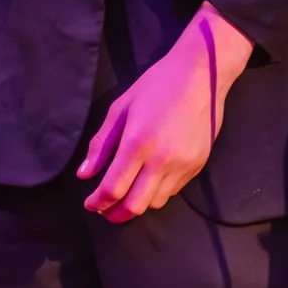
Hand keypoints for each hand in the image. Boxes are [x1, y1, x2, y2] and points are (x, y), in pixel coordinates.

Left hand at [79, 3, 252, 221]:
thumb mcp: (121, 108)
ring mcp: (184, 163)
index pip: (113, 189)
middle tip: (105, 208)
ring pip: (155, 202)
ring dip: (137, 203)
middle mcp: (163, 159)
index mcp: (138, 143)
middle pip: (135, 206)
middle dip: (115, 213)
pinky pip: (174, 190)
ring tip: (128, 193)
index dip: (97, 202)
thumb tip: (85, 174)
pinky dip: (157, 191)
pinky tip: (150, 178)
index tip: (90, 203)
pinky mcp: (198, 164)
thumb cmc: (158, 85)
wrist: (203, 73)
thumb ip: (102, 144)